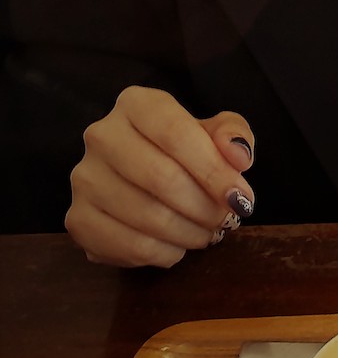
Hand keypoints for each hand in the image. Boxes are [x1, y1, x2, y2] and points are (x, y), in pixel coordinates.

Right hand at [65, 86, 255, 267]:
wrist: (140, 177)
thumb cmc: (183, 151)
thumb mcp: (213, 133)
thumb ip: (233, 134)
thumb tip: (239, 155)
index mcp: (135, 104)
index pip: (175, 133)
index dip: (212, 170)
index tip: (240, 196)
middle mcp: (101, 136)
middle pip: (160, 177)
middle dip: (204, 206)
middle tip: (227, 220)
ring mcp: (84, 178)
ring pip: (147, 216)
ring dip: (189, 232)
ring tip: (208, 233)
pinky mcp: (77, 219)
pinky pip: (128, 245)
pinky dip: (164, 253)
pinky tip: (178, 246)